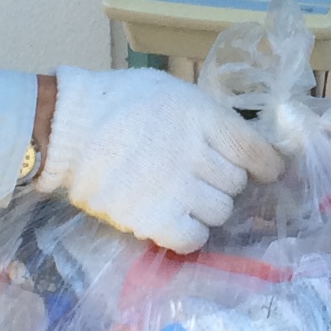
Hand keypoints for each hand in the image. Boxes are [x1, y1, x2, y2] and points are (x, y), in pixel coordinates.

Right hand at [36, 67, 283, 252]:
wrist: (65, 130)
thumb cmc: (115, 103)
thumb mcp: (170, 92)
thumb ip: (204, 116)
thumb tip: (235, 141)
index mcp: (202, 117)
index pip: (255, 150)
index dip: (266, 164)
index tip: (265, 171)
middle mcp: (196, 154)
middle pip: (236, 183)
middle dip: (223, 182)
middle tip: (200, 177)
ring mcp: (177, 189)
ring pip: (220, 212)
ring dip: (207, 208)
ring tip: (184, 199)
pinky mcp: (155, 220)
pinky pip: (194, 239)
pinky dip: (189, 234)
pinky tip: (175, 222)